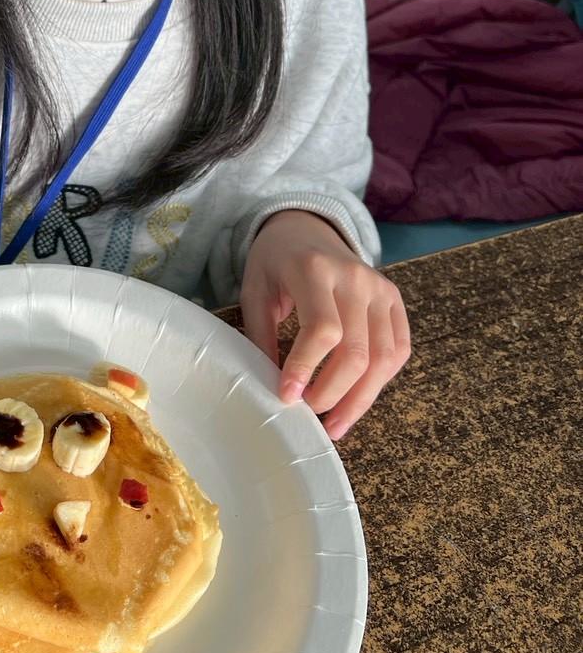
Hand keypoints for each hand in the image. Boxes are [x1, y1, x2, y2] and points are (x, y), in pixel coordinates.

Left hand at [239, 209, 409, 441]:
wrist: (306, 228)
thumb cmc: (274, 262)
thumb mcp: (255, 291)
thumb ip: (262, 336)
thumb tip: (272, 389)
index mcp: (314, 270)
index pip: (322, 329)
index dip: (307, 368)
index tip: (288, 397)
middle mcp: (355, 277)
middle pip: (356, 351)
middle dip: (332, 392)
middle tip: (308, 413)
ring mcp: (381, 288)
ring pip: (383, 358)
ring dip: (360, 399)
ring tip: (334, 424)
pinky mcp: (394, 300)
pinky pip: (398, 350)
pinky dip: (380, 381)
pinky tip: (357, 399)